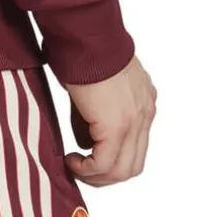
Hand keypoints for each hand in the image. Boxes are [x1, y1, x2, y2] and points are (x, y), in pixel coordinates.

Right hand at [63, 55, 156, 186]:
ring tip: (73, 165)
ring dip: (94, 176)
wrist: (85, 38)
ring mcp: (135, 121)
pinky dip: (85, 169)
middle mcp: (145, 114)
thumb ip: (95, 120)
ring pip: (121, 171)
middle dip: (104, 177)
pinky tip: (71, 159)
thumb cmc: (85, 54)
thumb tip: (85, 144)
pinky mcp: (117, 126)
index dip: (111, 163)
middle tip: (79, 170)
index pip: (135, 149)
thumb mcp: (96, 91)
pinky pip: (104, 164)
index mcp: (143, 103)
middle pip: (132, 166)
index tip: (86, 160)